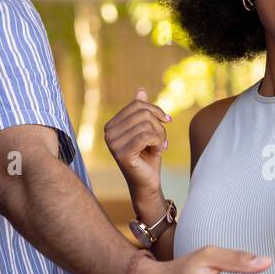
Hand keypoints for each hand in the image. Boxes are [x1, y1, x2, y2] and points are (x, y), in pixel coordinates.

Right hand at [104, 88, 169, 211]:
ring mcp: (112, 143)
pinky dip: (158, 143)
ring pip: (147, 125)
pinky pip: (146, 137)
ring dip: (161, 136)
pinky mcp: (121, 154)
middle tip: (163, 140)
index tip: (166, 122)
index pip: (137, 105)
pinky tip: (158, 152)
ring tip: (160, 147)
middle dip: (159, 125)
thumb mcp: (148, 130)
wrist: (147, 183)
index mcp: (112, 125)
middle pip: (143, 113)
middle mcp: (108, 132)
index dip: (156, 111)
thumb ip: (141, 112)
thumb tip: (140, 90)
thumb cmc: (148, 156)